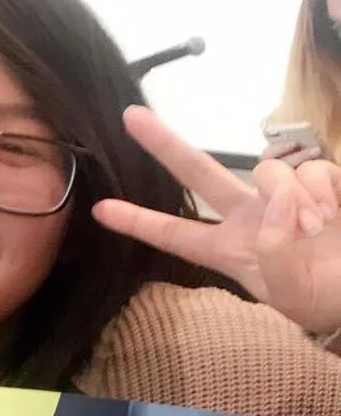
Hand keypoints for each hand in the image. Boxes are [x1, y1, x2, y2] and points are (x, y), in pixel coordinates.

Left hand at [94, 105, 340, 333]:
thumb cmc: (323, 299)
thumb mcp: (291, 294)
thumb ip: (276, 255)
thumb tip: (277, 207)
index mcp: (230, 250)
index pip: (176, 235)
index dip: (139, 222)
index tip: (99, 210)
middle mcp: (250, 217)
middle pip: (200, 173)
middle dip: (165, 144)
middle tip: (131, 115)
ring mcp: (283, 196)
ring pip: (269, 170)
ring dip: (295, 197)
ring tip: (318, 229)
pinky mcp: (318, 181)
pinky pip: (312, 168)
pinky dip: (324, 190)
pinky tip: (334, 214)